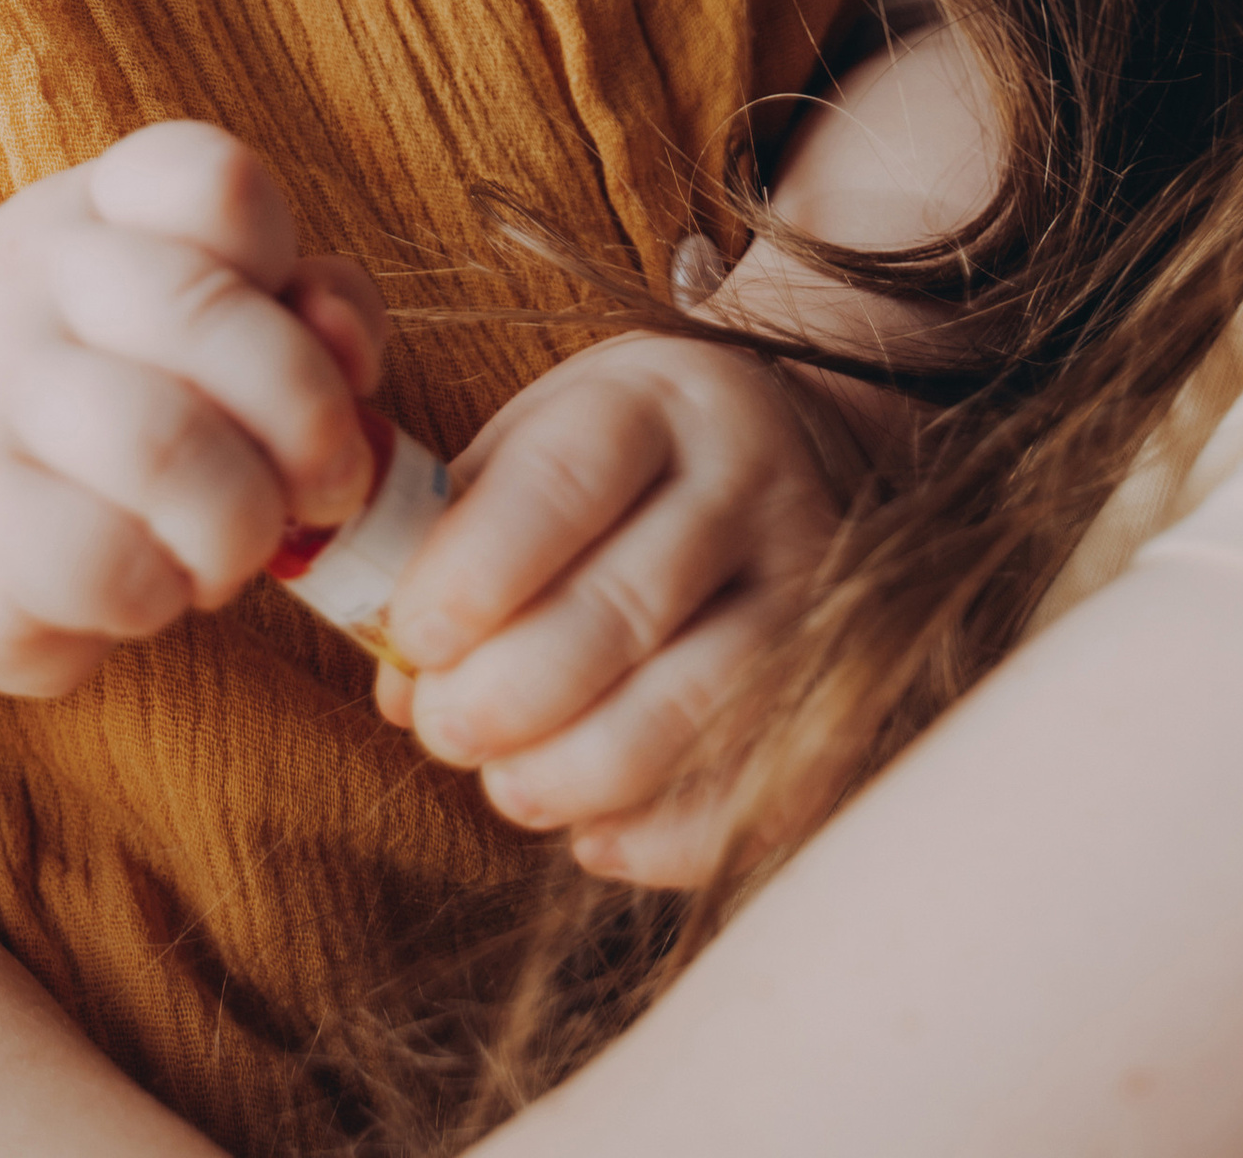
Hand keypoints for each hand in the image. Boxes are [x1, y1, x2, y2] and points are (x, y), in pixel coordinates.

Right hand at [0, 120, 385, 700]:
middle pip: (206, 313)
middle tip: (322, 487)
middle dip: (308, 420)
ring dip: (242, 524)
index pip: (213, 181)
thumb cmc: (93, 414)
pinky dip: (165, 593)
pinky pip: (108, 562)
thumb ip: (295, 316)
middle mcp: (32, 280)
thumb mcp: (182, 332)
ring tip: (231, 552)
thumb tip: (349, 349)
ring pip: (166, 446)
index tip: (298, 331)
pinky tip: (153, 592)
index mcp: (97, 211)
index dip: (287, 261)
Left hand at [374, 332, 841, 882]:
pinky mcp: (846, 676)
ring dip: (581, 772)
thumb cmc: (616, 461)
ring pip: (700, 702)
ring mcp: (813, 578)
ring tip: (507, 788)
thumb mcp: (534, 444)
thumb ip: (457, 541)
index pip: (565, 482)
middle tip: (446, 732)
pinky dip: (671, 834)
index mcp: (652, 402)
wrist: (781, 444)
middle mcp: (748, 480)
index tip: (414, 641)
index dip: (479, 572)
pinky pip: (765, 781)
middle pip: (628, 607)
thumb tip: (396, 689)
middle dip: (515, 694)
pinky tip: (596, 840)